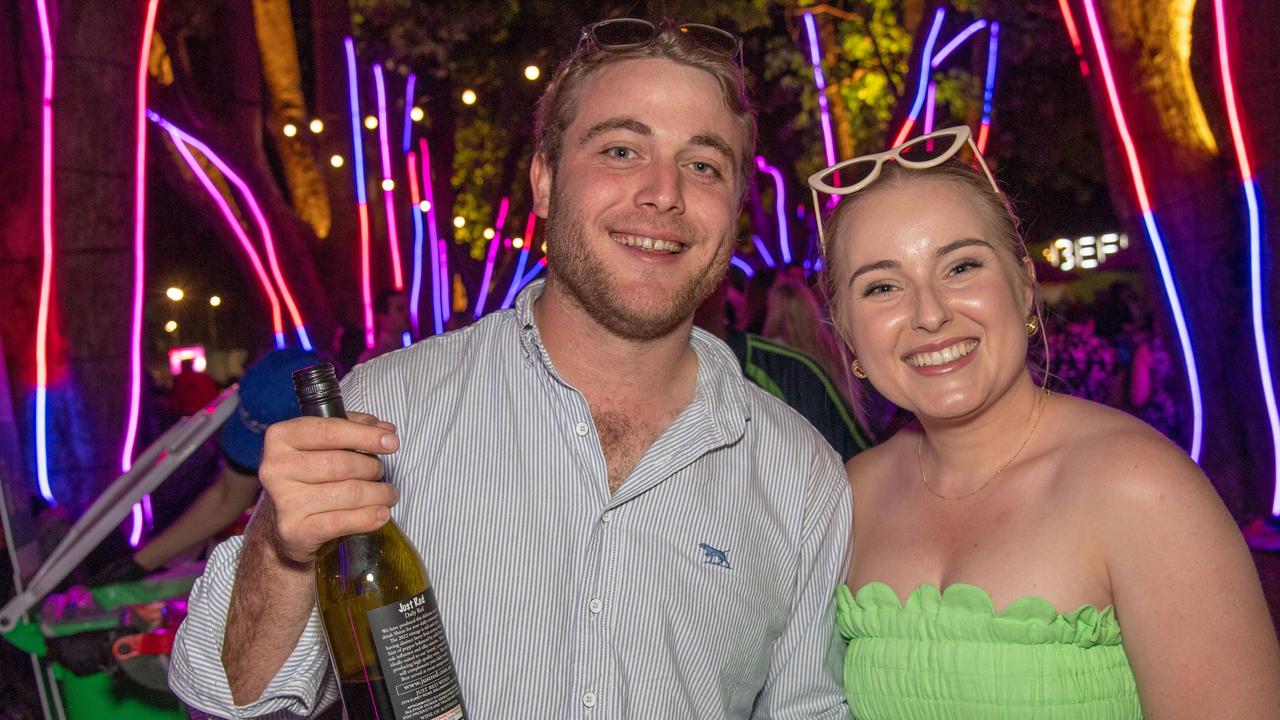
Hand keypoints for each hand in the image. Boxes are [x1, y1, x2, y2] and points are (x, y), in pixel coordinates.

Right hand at [256, 413, 400, 563]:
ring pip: (348, 492)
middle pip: (342, 463)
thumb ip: (353, 428)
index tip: (391, 442)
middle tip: (381, 473)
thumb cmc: (308, 477)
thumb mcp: (323, 445)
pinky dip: (369, 517)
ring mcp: (284, 501)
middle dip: (372, 468)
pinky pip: (342, 521)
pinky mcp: (295, 530)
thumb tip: (386, 430)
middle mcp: (276, 468)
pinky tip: (381, 513)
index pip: (329, 431)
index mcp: (281, 438)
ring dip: (378, 493)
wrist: (281, 526)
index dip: (365, 436)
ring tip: (387, 494)